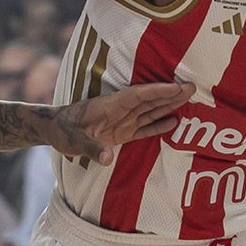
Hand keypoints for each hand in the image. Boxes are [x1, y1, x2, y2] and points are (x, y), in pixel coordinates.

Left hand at [50, 82, 195, 163]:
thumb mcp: (73, 141)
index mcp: (109, 107)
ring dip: (168, 104)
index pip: (137, 96)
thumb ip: (91, 148)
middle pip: (148, 100)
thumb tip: (107, 158)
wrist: (53, 130)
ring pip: (149, 111)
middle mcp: (119, 111)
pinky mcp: (121, 132)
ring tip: (188, 97)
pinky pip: (143, 127)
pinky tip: (174, 122)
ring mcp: (122, 121)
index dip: (157, 91)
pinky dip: (158, 125)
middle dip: (170, 93)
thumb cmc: (62, 131)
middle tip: (192, 86)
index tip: (176, 86)